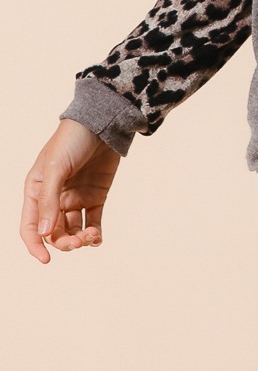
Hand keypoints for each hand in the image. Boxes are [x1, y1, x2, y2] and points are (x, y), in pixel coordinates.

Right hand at [20, 118, 121, 263]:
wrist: (102, 122)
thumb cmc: (72, 139)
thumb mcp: (56, 167)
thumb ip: (49, 200)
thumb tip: (44, 234)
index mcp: (37, 190)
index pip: (30, 226)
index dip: (35, 245)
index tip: (46, 260)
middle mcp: (54, 198)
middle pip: (54, 232)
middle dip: (64, 243)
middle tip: (79, 241)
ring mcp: (75, 198)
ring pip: (73, 230)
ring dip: (81, 240)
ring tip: (91, 236)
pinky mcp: (95, 196)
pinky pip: (92, 222)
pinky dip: (95, 234)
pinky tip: (98, 237)